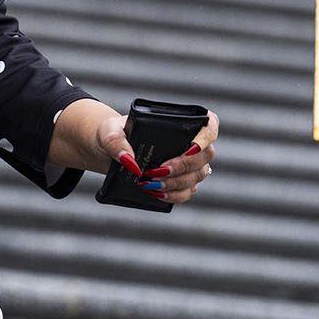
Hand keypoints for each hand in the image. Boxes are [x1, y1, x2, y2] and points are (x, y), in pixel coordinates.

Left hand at [66, 102, 219, 204]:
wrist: (109, 152)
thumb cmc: (114, 134)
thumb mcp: (109, 132)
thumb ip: (115, 141)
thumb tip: (130, 162)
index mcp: (179, 123)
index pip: (209, 124)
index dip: (207, 135)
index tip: (191, 146)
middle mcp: (190, 143)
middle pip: (206, 155)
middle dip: (184, 165)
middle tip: (157, 170)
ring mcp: (188, 164)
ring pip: (198, 176)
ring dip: (177, 183)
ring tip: (149, 184)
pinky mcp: (181, 182)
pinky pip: (187, 192)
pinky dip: (174, 195)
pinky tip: (156, 193)